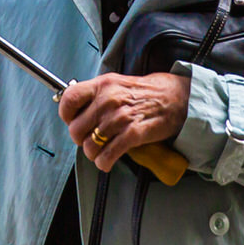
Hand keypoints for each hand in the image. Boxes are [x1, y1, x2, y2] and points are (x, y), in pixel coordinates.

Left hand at [58, 72, 190, 171]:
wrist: (177, 98)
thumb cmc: (148, 91)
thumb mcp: (118, 83)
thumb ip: (97, 94)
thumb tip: (77, 108)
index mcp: (103, 85)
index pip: (69, 99)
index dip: (66, 114)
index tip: (71, 120)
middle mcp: (108, 100)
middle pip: (76, 129)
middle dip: (80, 139)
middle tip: (89, 139)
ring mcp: (120, 118)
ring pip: (90, 146)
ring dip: (93, 153)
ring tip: (100, 151)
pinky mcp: (133, 134)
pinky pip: (108, 155)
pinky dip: (104, 162)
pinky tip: (107, 161)